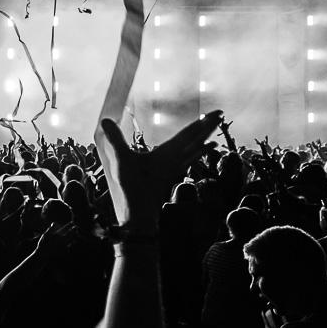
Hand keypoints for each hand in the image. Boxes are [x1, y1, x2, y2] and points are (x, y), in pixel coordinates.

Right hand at [96, 110, 221, 225]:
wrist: (140, 214)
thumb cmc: (133, 188)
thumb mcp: (121, 161)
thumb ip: (115, 140)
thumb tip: (105, 120)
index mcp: (168, 153)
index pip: (189, 134)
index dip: (203, 122)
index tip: (219, 113)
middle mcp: (175, 160)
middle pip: (196, 139)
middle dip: (208, 126)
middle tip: (222, 114)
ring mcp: (175, 168)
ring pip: (194, 150)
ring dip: (205, 138)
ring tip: (215, 131)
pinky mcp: (171, 175)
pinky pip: (189, 160)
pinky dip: (199, 152)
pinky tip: (204, 150)